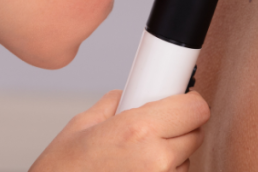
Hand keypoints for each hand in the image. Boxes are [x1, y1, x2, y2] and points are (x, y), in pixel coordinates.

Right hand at [30, 89, 209, 171]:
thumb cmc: (61, 171)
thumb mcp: (82, 125)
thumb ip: (114, 103)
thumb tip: (130, 94)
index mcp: (138, 130)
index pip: (196, 109)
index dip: (188, 103)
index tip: (181, 102)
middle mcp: (156, 159)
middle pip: (195, 134)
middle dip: (180, 128)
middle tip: (154, 130)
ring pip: (186, 161)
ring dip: (172, 157)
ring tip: (137, 159)